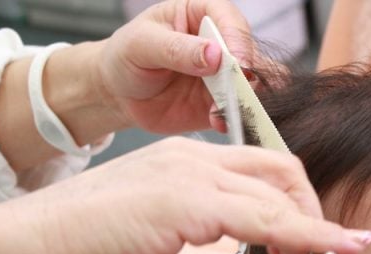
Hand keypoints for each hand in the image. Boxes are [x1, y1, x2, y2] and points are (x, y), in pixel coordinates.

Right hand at [0, 138, 370, 253]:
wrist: (29, 250)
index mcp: (194, 171)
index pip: (269, 180)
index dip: (305, 216)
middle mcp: (198, 161)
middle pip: (287, 175)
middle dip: (319, 225)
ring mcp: (192, 173)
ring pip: (281, 194)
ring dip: (317, 239)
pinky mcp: (185, 196)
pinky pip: (261, 214)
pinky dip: (300, 235)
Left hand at [96, 0, 279, 133]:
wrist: (120, 94)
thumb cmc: (127, 56)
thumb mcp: (142, 45)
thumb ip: (177, 48)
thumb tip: (215, 55)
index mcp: (201, 14)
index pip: (230, 20)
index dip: (237, 40)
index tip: (237, 63)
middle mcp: (220, 43)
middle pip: (248, 55)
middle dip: (243, 76)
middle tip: (232, 93)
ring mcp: (224, 75)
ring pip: (250, 85)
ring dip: (241, 101)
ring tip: (220, 112)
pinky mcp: (224, 102)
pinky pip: (240, 110)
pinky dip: (235, 118)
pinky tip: (219, 123)